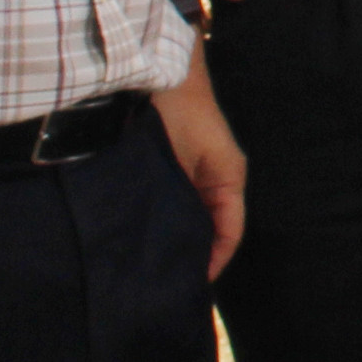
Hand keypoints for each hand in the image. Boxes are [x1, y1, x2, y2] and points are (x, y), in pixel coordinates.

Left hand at [151, 63, 250, 276]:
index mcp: (227, 181)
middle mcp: (205, 182)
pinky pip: (157, 206)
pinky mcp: (154, 171)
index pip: (228, 234)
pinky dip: (150, 223)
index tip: (193, 286)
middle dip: (189, 256)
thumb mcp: (210, 163)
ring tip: (147, 268)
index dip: (215, 261)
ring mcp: (179, 177)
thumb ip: (206, 204)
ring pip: (179, 220)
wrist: (154, 75)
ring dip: (167, 240)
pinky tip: (133, 238)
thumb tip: (194, 249)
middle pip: (203, 231)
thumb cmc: (184, 114)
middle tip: (165, 284)